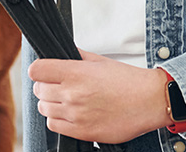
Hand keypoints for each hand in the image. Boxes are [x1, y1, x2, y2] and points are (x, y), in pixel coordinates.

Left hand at [28, 50, 169, 143]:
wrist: (148, 101)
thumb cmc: (127, 80)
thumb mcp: (100, 60)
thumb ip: (77, 56)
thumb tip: (61, 53)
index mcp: (76, 73)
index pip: (37, 70)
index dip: (38, 69)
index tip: (43, 70)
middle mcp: (72, 94)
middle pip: (38, 90)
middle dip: (45, 85)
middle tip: (56, 84)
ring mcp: (76, 115)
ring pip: (44, 108)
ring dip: (50, 102)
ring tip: (64, 99)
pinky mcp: (82, 132)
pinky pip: (54, 125)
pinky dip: (57, 118)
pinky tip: (69, 113)